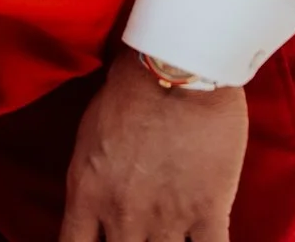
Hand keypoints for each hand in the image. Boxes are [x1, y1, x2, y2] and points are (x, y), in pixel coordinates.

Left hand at [60, 54, 248, 241]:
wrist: (176, 68)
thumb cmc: (130, 90)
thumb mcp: (90, 137)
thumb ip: (94, 180)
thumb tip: (100, 204)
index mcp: (87, 193)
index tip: (100, 241)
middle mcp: (122, 214)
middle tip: (143, 234)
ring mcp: (165, 219)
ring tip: (172, 234)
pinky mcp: (207, 213)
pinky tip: (206, 240)